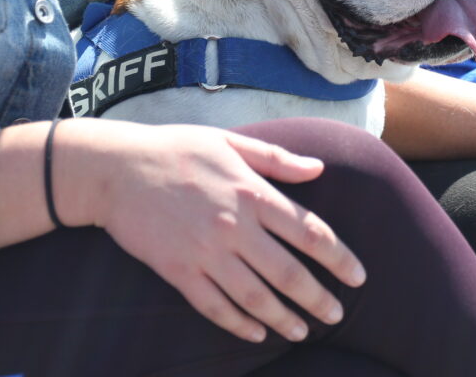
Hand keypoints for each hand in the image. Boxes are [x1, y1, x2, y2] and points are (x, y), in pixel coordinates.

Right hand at [76, 123, 365, 343]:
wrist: (116, 169)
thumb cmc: (177, 149)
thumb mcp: (230, 142)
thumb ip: (277, 159)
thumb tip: (319, 169)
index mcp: (253, 192)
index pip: (309, 232)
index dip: (339, 257)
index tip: (358, 276)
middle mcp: (235, 226)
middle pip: (288, 272)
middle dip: (318, 298)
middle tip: (336, 315)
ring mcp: (206, 252)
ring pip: (255, 296)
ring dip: (283, 318)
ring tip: (302, 331)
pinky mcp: (178, 270)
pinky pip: (214, 306)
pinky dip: (238, 324)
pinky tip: (256, 333)